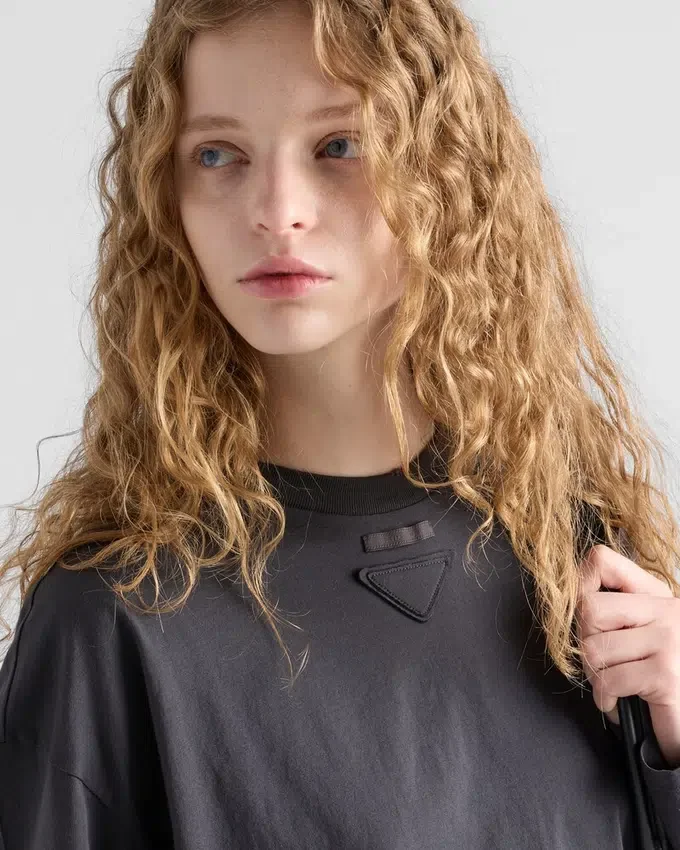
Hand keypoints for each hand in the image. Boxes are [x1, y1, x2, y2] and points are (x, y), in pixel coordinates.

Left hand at [576, 544, 679, 767]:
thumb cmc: (660, 676)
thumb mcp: (640, 632)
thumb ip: (613, 610)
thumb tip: (569, 598)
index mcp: (656, 595)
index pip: (602, 561)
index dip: (579, 584)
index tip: (583, 613)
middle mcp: (665, 610)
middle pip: (588, 609)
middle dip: (586, 642)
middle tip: (605, 661)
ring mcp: (668, 640)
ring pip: (593, 649)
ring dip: (596, 675)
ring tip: (616, 683)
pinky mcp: (666, 675)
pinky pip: (609, 680)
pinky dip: (606, 698)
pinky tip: (620, 700)